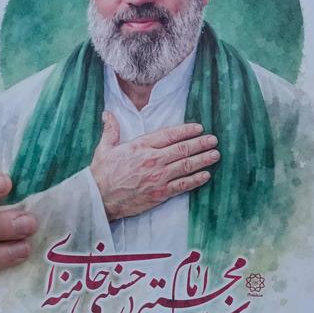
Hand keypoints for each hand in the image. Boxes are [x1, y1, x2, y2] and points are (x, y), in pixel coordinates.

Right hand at [90, 112, 220, 219]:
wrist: (98, 198)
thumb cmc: (101, 174)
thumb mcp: (104, 148)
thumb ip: (111, 130)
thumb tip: (108, 114)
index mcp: (140, 146)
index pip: (169, 135)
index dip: (186, 130)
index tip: (199, 128)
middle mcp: (152, 160)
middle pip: (182, 149)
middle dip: (200, 143)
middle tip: (213, 140)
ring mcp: (158, 177)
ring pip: (186, 166)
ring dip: (203, 159)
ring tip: (215, 154)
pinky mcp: (159, 193)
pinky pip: (182, 185)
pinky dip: (195, 180)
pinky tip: (206, 175)